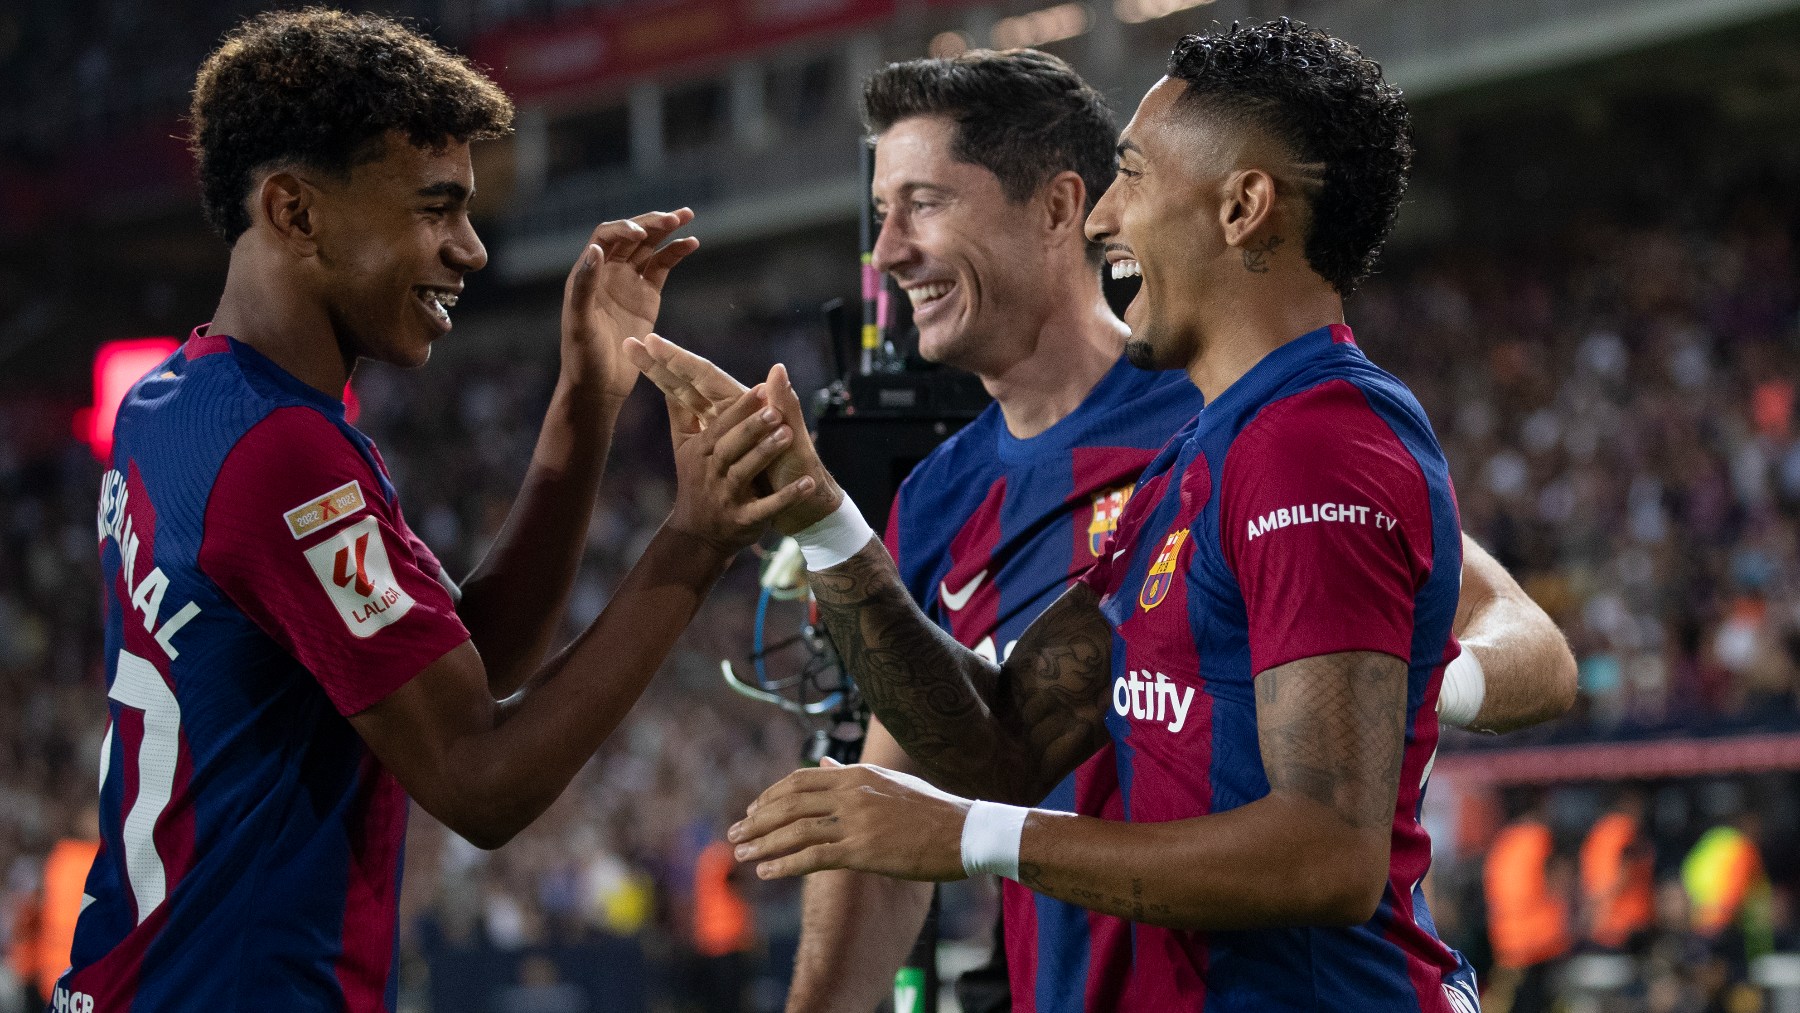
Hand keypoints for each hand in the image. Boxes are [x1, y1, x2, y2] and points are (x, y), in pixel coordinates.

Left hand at [560, 209, 699, 400]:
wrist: (600, 385)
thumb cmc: (582, 356)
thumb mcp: (579, 323)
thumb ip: (584, 286)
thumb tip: (596, 250)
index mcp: (587, 273)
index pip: (606, 237)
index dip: (624, 228)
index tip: (642, 233)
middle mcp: (607, 272)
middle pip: (631, 235)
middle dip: (652, 222)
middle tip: (675, 216)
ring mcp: (628, 282)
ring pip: (649, 247)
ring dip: (667, 231)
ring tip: (688, 217)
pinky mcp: (647, 296)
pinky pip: (662, 267)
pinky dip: (676, 253)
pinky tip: (691, 243)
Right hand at [626, 334, 840, 533]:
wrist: (697, 534)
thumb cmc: (696, 482)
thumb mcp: (684, 449)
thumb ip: (681, 416)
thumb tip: (669, 382)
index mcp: (701, 452)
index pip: (720, 426)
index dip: (740, 408)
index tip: (762, 388)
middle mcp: (712, 472)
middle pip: (730, 447)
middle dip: (751, 427)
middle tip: (775, 409)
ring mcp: (727, 497)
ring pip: (745, 473)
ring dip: (766, 454)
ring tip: (789, 434)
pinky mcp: (743, 520)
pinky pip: (767, 508)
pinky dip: (787, 497)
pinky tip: (809, 483)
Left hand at [727, 759, 968, 881]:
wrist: (966, 831)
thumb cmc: (932, 810)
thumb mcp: (889, 783)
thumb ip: (852, 776)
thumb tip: (824, 766)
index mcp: (857, 775)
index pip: (799, 780)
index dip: (771, 796)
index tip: (752, 810)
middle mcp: (851, 793)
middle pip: (790, 803)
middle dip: (757, 820)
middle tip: (734, 834)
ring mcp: (856, 822)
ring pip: (795, 830)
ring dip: (763, 843)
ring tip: (741, 855)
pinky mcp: (863, 851)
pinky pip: (812, 857)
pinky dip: (784, 865)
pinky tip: (766, 873)